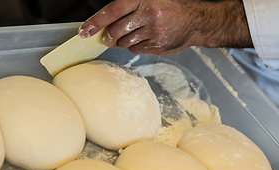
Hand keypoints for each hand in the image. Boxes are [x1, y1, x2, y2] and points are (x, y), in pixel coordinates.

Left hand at [79, 0, 252, 54]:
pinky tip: (145, 39)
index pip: (112, 11)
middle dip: (108, 37)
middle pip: (115, 31)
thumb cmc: (171, 7)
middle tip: (108, 38)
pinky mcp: (158, 45)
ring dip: (123, 41)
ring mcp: (153, 32)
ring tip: (135, 33)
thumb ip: (129, 7)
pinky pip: (136, 50)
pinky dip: (135, 46)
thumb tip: (105, 21)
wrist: (197, 20)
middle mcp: (148, 14)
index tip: (84, 32)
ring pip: (124, 43)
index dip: (95, 22)